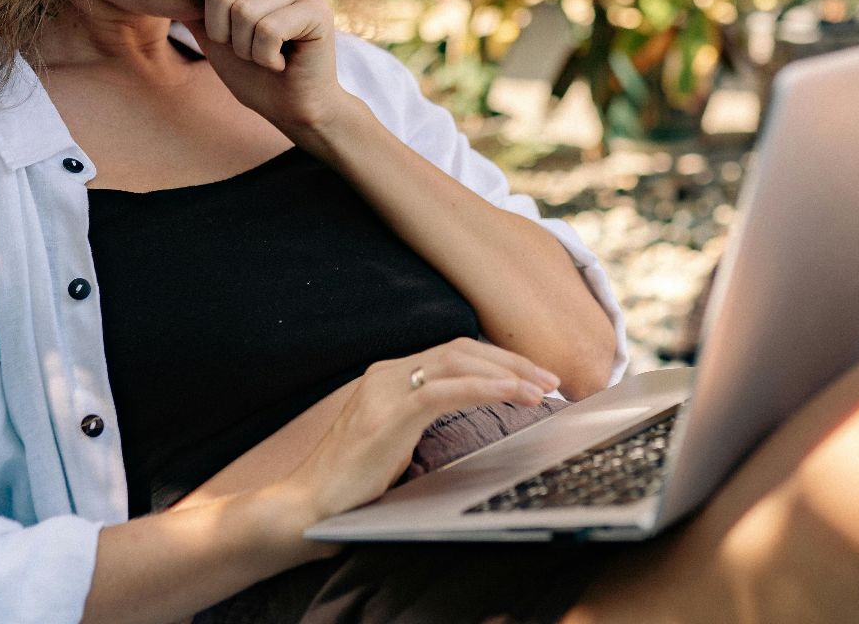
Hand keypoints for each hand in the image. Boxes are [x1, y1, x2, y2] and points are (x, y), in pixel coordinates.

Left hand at [186, 0, 345, 137]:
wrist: (292, 111)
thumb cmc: (254, 77)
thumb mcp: (213, 39)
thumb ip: (195, 8)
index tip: (226, 31)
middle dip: (225, 35)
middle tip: (250, 51)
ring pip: (244, 12)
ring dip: (247, 50)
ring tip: (267, 58)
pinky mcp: (318, 10)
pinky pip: (268, 29)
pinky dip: (266, 58)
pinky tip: (282, 63)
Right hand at [274, 338, 560, 526]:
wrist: (306, 507)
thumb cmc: (352, 482)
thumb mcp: (396, 440)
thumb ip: (423, 417)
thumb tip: (471, 412)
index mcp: (390, 377)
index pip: (455, 353)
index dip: (499, 360)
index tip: (535, 376)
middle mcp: (387, 374)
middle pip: (462, 350)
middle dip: (512, 362)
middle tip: (551, 379)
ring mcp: (385, 392)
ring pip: (457, 362)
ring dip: (506, 373)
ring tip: (541, 389)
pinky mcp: (387, 416)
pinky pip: (444, 391)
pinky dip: (482, 388)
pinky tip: (511, 394)